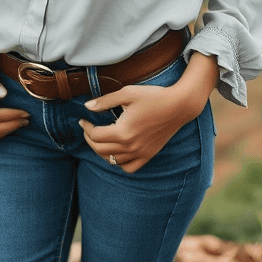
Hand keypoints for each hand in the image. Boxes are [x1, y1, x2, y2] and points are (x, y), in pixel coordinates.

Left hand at [78, 52, 217, 172]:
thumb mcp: (127, 93)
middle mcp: (130, 147)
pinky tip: (116, 151)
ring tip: (99, 139)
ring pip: (112, 161)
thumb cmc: (153, 96)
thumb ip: (105, 101)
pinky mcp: (148, 155)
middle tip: (87, 128)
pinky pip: (128, 167)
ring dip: (101, 151)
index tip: (82, 119)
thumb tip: (86, 107)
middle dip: (89, 138)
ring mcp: (140, 153)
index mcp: (123, 132)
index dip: (86, 127)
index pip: (95, 136)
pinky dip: (118, 163)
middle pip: (100, 149)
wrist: (178, 105)